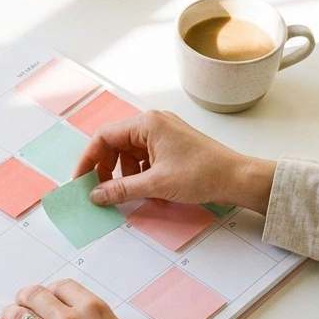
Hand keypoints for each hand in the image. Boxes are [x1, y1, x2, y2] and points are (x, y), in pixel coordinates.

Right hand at [72, 110, 275, 213]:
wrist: (237, 179)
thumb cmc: (203, 173)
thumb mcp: (155, 184)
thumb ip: (121, 189)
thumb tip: (96, 195)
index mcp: (147, 123)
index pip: (104, 137)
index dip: (88, 160)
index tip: (81, 181)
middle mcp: (154, 123)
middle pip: (115, 145)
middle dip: (107, 169)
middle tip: (102, 192)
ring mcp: (164, 134)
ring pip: (130, 154)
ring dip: (126, 175)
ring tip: (132, 194)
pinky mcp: (172, 147)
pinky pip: (145, 159)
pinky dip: (141, 176)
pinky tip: (149, 192)